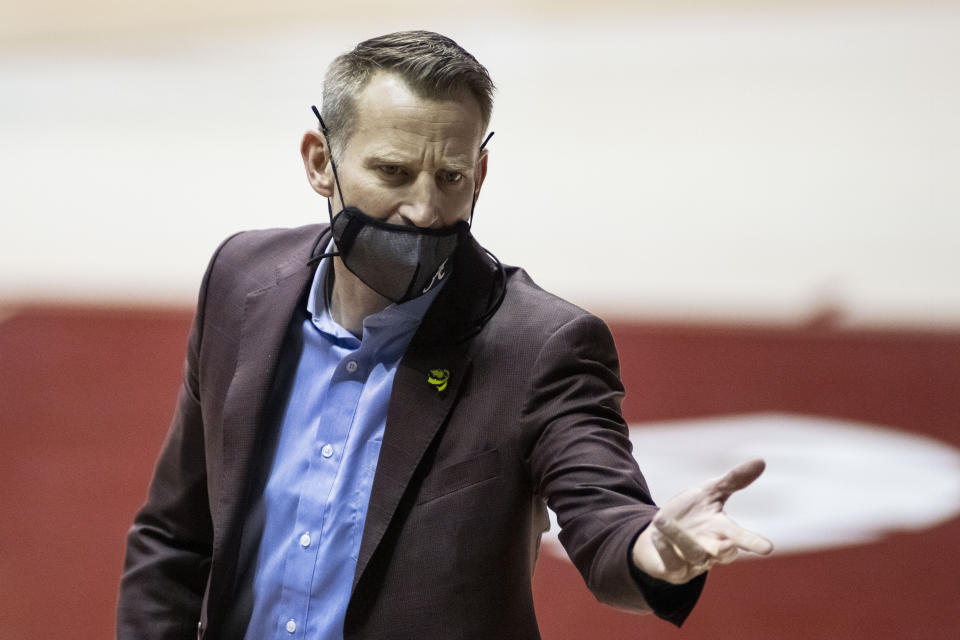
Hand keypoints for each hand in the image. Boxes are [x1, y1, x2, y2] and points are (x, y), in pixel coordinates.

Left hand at [631, 458, 773, 583]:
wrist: (660, 531)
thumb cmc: (692, 512)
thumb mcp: (710, 492)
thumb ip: (734, 480)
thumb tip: (761, 461)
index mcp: (723, 530)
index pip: (741, 537)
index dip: (753, 542)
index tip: (768, 548)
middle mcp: (712, 549)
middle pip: (725, 553)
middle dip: (727, 550)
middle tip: (731, 546)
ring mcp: (694, 562)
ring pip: (693, 553)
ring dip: (678, 536)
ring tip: (662, 518)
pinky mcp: (674, 570)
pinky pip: (671, 563)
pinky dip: (665, 548)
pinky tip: (657, 535)